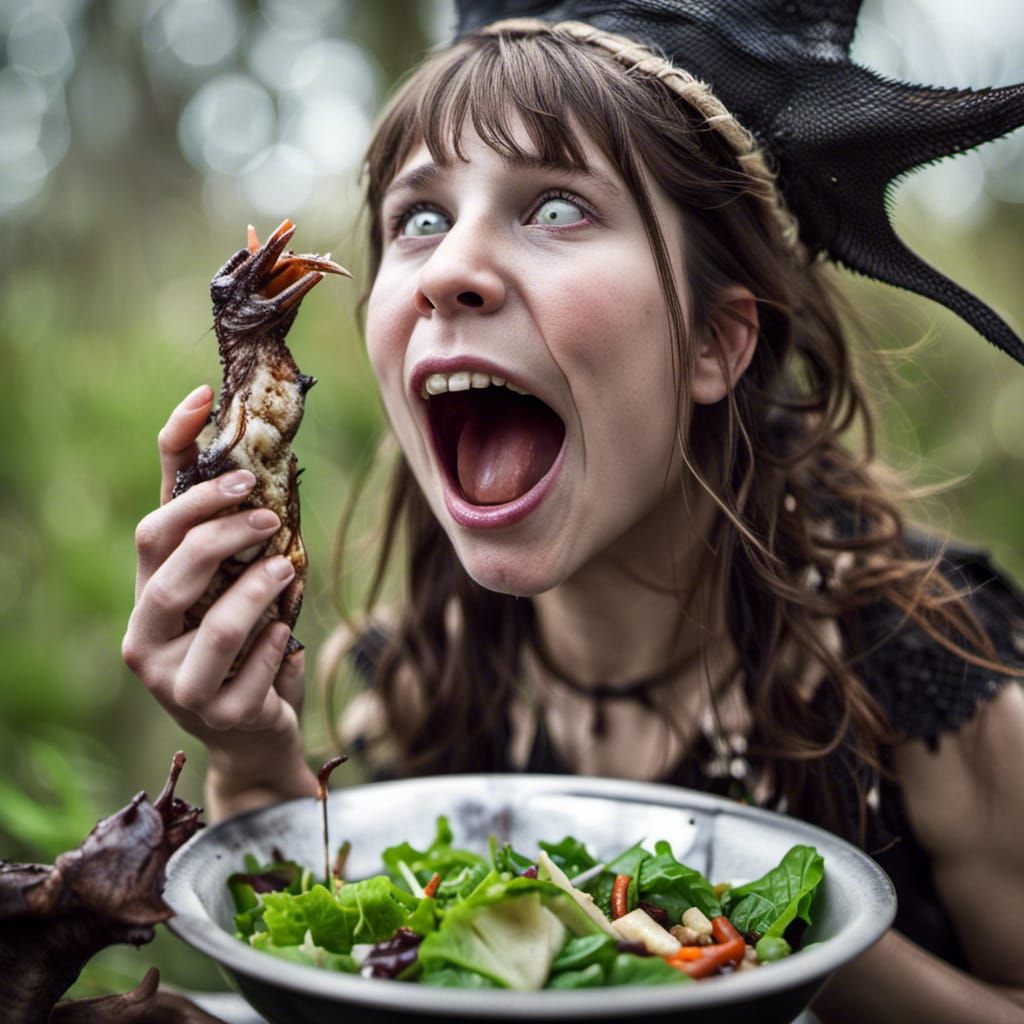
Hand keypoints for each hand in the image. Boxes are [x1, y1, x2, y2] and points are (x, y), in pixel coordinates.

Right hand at [122, 386, 310, 790]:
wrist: (254, 735)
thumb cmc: (245, 648)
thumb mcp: (234, 587)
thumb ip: (233, 533)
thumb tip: (247, 446)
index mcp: (152, 595)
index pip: (153, 520)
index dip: (176, 457)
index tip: (205, 401)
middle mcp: (148, 636)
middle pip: (169, 563)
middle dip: (220, 527)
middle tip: (266, 510)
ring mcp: (177, 682)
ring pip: (211, 623)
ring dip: (255, 588)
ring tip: (287, 566)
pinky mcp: (217, 714)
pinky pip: (251, 668)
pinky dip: (275, 644)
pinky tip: (287, 636)